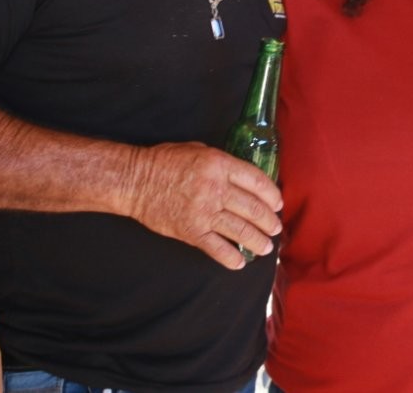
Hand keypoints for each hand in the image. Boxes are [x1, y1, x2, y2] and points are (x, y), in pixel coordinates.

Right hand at [123, 141, 282, 268]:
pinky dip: (231, 258)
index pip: (257, 181)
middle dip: (269, 221)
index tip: (278, 203)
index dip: (272, 195)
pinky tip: (240, 262)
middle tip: (275, 228)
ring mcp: (204, 213)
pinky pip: (217, 249)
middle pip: (253, 209)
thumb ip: (224, 165)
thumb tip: (245, 179)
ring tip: (266, 247)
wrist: (135, 181)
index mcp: (220, 166)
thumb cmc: (166, 161)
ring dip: (258, 240)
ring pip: (241, 231)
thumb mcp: (200, 151)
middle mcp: (216, 189)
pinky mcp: (191, 232)